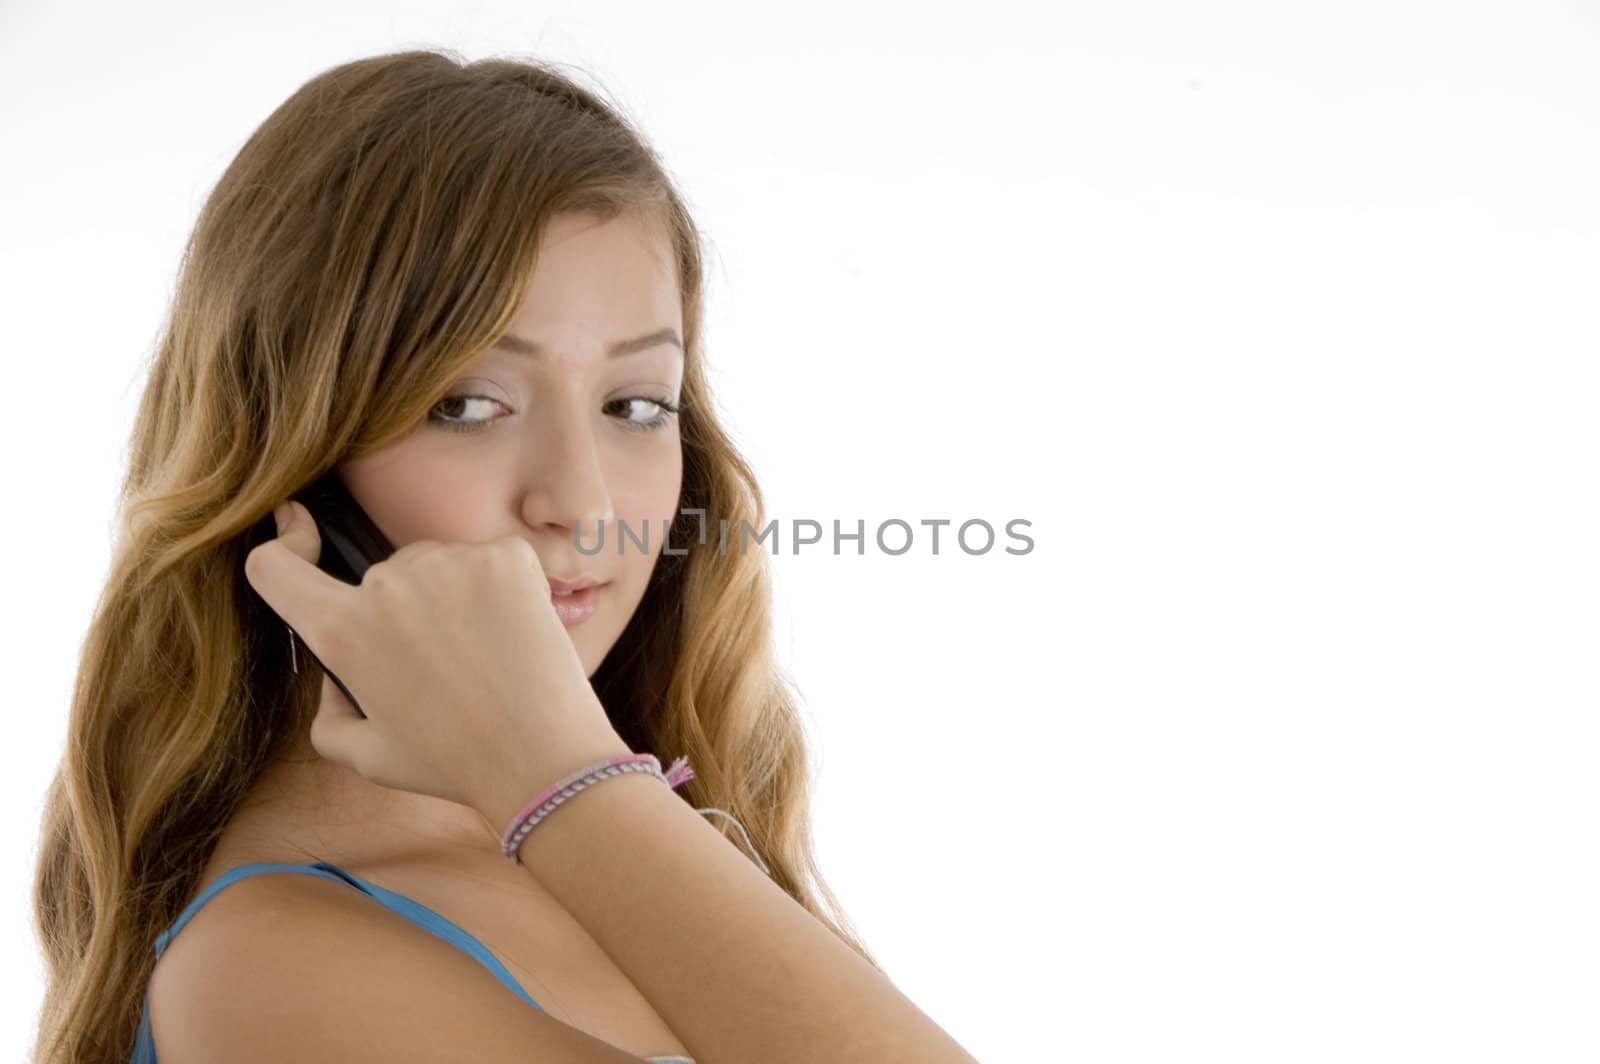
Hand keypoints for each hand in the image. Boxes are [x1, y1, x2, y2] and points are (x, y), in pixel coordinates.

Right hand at [243, 499, 629, 815]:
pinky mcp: (505, 556)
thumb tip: (337, 675)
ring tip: (485, 656)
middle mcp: (388, 586)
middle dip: (402, 610)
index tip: (298, 531)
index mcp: (343, 631)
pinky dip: (502, 588)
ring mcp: (450, 562)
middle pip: (381, 576)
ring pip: (438, 566)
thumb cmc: (455, 762)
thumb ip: (330, 711)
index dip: (284, 547)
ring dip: (452, 596)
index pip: (276, 566)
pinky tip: (514, 635)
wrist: (544, 759)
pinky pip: (491, 560)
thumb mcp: (367, 755)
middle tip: (444, 665)